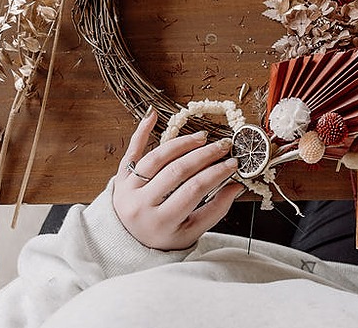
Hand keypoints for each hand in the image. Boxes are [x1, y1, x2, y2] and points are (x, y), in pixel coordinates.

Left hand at [112, 109, 241, 249]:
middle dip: (204, 155)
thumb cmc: (164, 237)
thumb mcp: (191, 233)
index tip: (233, 163)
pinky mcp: (120, 177)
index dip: (216, 174)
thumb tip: (236, 185)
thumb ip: (215, 210)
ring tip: (202, 137)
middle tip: (223, 146)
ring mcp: (127, 189)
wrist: (128, 242)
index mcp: (161, 222)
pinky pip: (131, 151)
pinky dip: (141, 131)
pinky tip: (153, 114)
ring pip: (156, 158)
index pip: (193, 190)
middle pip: (177, 171)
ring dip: (181, 143)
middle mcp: (141, 205)